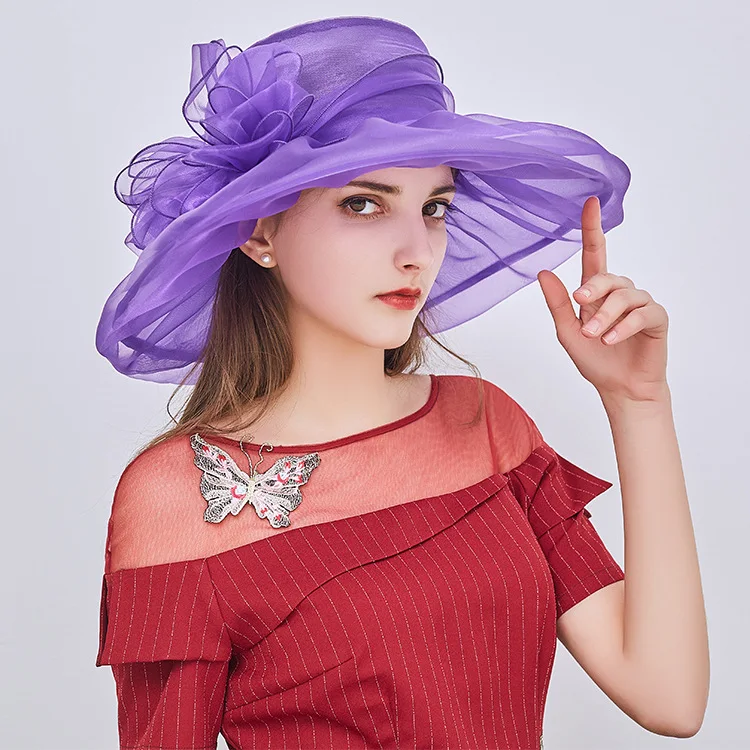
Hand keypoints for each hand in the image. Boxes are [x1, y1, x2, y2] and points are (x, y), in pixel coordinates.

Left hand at [536, 196, 669, 402]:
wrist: (619, 389)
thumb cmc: (595, 361)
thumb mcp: (568, 333)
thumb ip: (557, 304)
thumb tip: (543, 272)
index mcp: (596, 293)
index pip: (595, 254)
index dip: (593, 229)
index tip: (590, 203)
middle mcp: (619, 294)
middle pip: (608, 276)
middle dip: (593, 289)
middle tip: (580, 304)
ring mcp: (640, 304)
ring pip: (624, 295)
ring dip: (606, 315)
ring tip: (595, 336)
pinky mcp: (657, 319)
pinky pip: (643, 312)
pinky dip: (624, 325)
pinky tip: (611, 339)